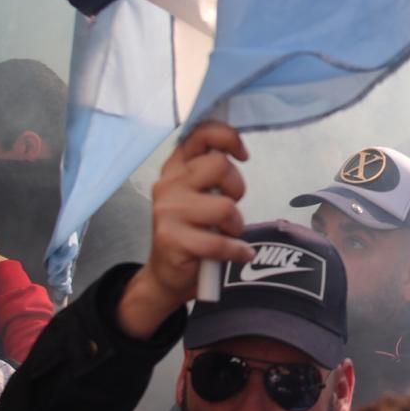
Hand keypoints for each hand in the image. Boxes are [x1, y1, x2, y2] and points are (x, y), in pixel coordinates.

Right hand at [117, 122, 254, 339]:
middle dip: (236, 188)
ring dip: (235, 224)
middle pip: (219, 165)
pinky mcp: (171, 239)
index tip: (242, 155)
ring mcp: (167, 211)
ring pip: (224, 206)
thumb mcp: (202, 195)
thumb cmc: (194, 231)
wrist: (167, 276)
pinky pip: (219, 242)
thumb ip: (213, 173)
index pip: (200, 134)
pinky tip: (240, 253)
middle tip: (229, 208)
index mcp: (176, 168)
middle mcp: (168, 184)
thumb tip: (238, 151)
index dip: (227, 137)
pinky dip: (237, 250)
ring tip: (227, 233)